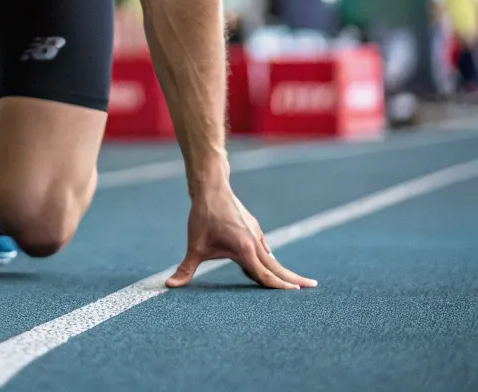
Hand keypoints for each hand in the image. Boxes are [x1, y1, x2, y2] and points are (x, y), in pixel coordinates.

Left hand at [165, 182, 316, 290]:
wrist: (211, 186)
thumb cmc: (203, 216)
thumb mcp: (194, 245)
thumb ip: (185, 269)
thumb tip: (169, 285)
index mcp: (245, 249)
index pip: (265, 275)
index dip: (279, 287)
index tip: (296, 294)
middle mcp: (255, 242)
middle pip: (277, 266)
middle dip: (294, 279)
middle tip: (312, 287)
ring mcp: (255, 233)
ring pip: (271, 256)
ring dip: (282, 269)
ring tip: (296, 281)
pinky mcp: (251, 226)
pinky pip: (264, 247)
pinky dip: (270, 258)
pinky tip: (270, 262)